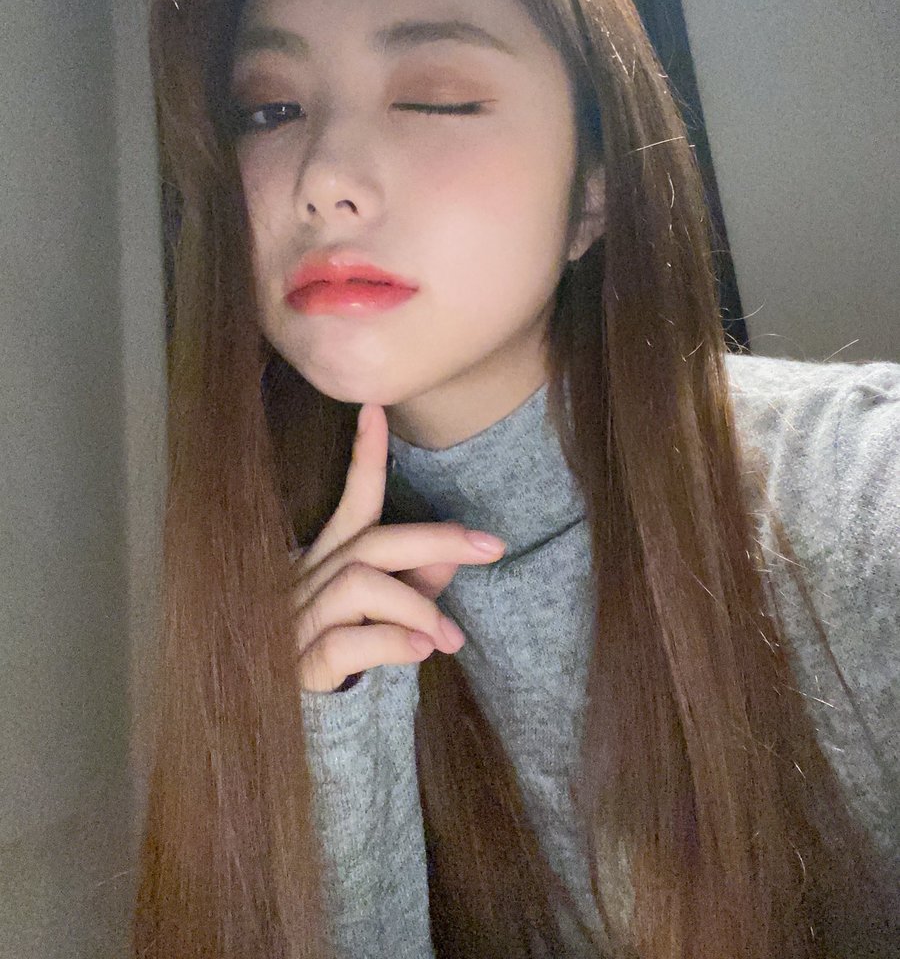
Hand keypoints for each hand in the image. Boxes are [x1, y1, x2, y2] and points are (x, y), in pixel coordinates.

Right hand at [291, 403, 505, 692]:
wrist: (281, 732)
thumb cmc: (335, 666)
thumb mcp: (379, 620)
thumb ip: (414, 586)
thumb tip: (454, 556)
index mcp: (323, 566)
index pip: (350, 505)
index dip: (365, 457)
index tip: (376, 408)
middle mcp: (305, 584)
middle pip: (372, 541)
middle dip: (436, 537)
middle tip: (491, 546)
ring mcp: (295, 623)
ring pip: (359, 584)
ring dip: (416, 604)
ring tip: (449, 637)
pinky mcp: (294, 667)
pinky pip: (345, 641)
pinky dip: (390, 642)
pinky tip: (421, 651)